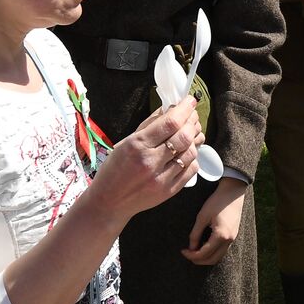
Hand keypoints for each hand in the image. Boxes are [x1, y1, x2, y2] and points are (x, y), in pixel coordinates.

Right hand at [91, 97, 202, 220]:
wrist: (109, 202)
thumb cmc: (114, 169)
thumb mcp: (125, 142)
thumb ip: (149, 125)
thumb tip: (170, 108)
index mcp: (137, 145)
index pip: (170, 123)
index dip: (185, 108)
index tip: (190, 101)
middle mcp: (151, 161)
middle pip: (184, 136)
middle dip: (192, 121)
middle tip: (192, 115)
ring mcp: (162, 178)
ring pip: (191, 152)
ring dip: (195, 139)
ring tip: (190, 132)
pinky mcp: (170, 191)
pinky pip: (192, 169)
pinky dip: (193, 157)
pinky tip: (186, 151)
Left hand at [183, 178, 247, 265]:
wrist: (233, 191)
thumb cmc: (217, 201)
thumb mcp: (202, 216)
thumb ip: (196, 233)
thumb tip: (191, 247)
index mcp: (220, 235)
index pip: (204, 253)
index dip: (191, 255)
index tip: (183, 251)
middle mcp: (229, 240)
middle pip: (212, 260)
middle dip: (199, 260)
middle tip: (188, 254)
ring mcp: (233, 238)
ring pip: (219, 256)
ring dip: (206, 257)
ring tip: (195, 251)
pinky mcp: (234, 234)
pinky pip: (223, 249)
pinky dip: (213, 252)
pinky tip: (205, 245)